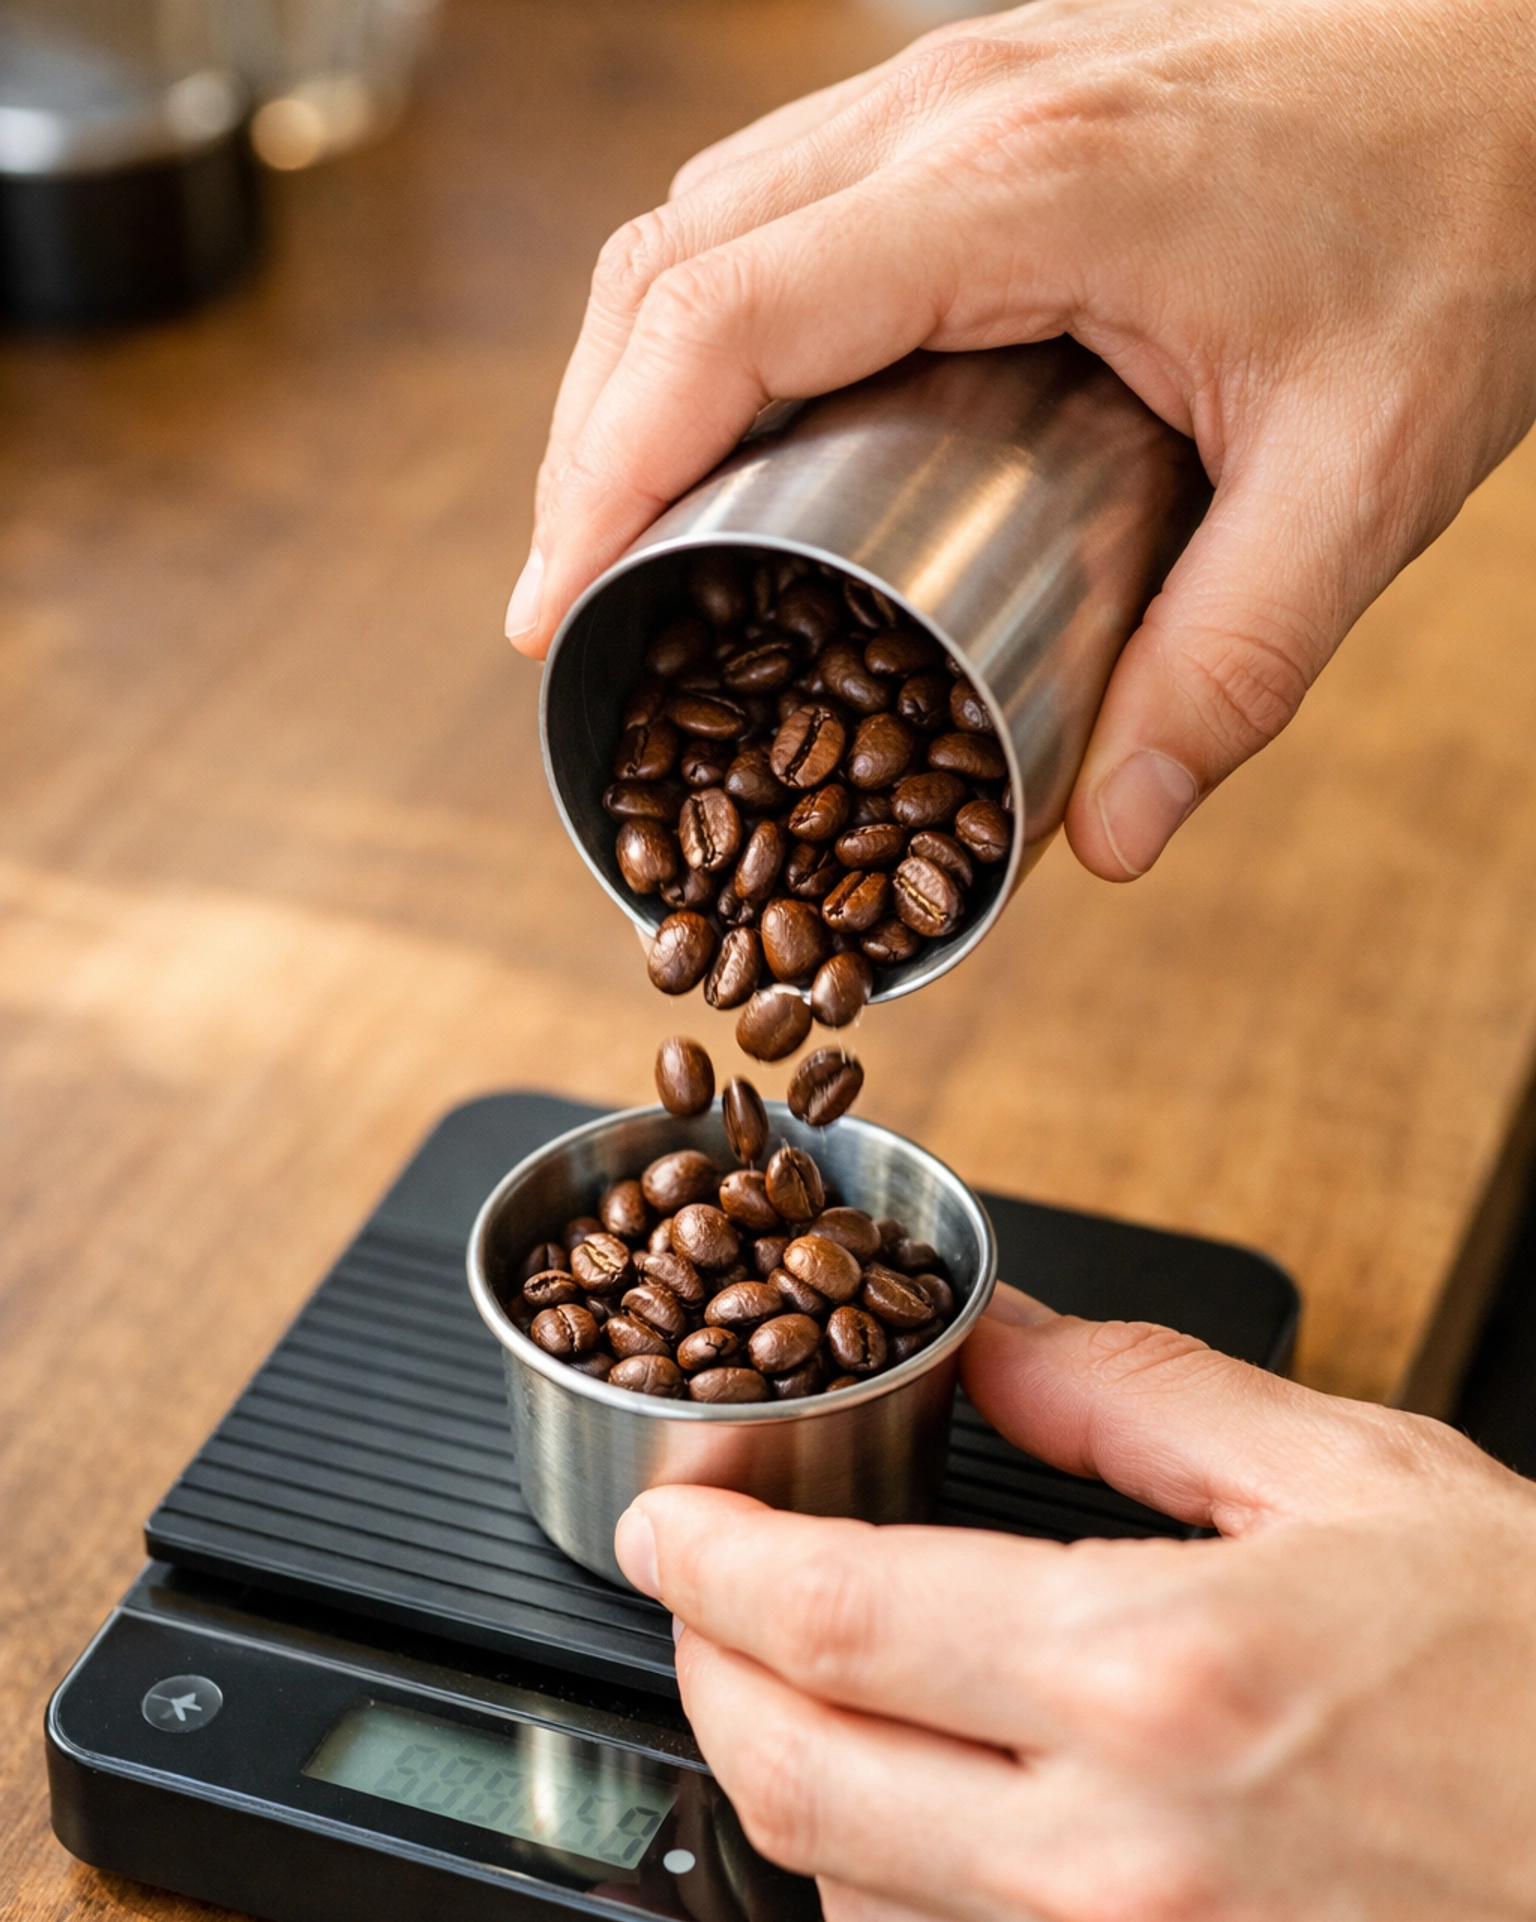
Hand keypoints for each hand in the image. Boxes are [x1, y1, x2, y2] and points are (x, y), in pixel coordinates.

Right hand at [509, 0, 1535, 878]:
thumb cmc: (1469, 231)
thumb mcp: (1367, 479)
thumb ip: (1234, 668)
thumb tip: (1110, 837)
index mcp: (1025, 191)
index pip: (723, 314)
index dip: (601, 467)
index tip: (552, 604)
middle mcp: (957, 109)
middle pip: (672, 259)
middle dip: (583, 439)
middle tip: (566, 600)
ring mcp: (962, 85)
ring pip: (708, 214)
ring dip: (630, 371)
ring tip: (615, 528)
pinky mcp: (985, 100)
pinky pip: (782, 194)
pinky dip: (711, 313)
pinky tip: (724, 418)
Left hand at [615, 1285, 1535, 1921]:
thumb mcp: (1367, 1481)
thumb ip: (1138, 1400)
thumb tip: (995, 1340)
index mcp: (1158, 1680)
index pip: (825, 1619)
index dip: (706, 1556)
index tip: (670, 1519)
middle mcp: (1121, 1875)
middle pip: (791, 1777)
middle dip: (709, 1673)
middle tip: (714, 1604)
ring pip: (853, 1914)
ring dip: (805, 1796)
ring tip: (830, 1708)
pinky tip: (961, 1849)